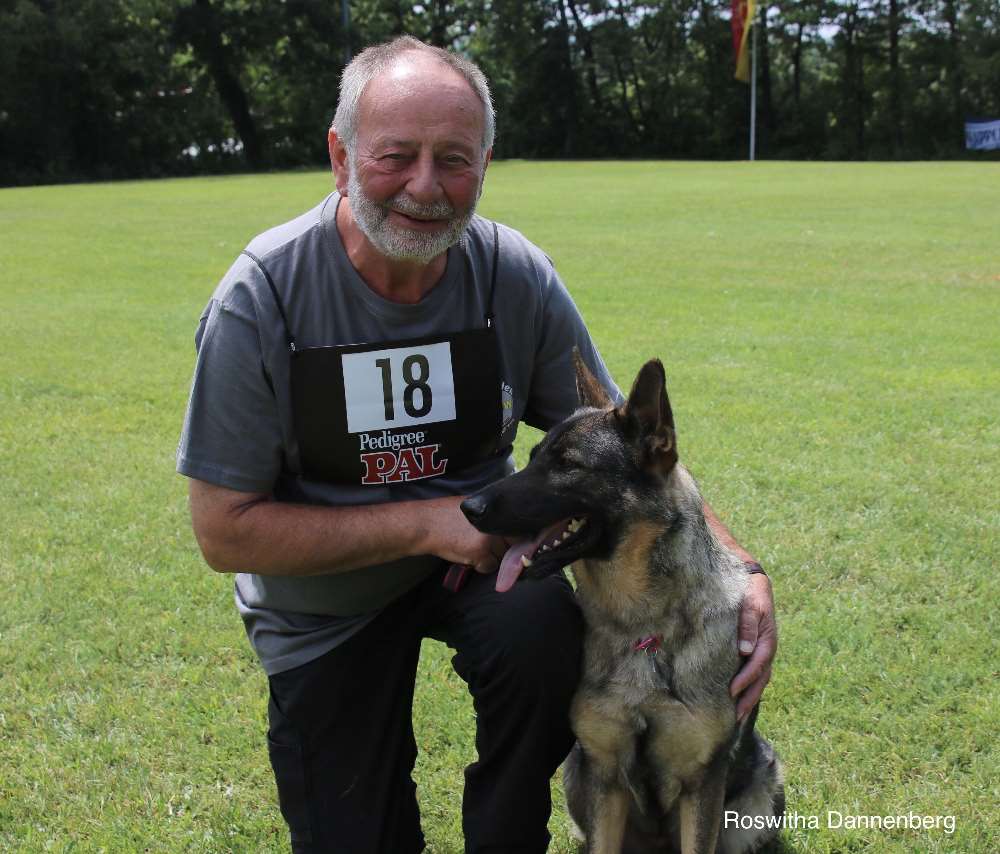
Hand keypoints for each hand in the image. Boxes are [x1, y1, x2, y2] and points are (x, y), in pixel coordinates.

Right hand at [419, 496, 509, 575]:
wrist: (426, 524)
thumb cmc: (446, 513)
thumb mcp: (473, 505)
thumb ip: (491, 514)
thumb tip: (507, 524)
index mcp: (495, 510)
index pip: (519, 528)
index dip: (517, 538)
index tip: (513, 543)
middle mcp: (495, 523)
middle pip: (513, 545)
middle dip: (502, 549)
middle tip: (485, 546)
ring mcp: (489, 538)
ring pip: (502, 557)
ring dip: (492, 558)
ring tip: (475, 549)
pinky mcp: (480, 552)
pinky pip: (490, 566)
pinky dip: (481, 566)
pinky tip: (468, 556)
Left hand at [730, 572, 776, 721]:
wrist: (753, 581)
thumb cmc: (750, 593)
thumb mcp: (751, 605)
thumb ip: (748, 625)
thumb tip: (746, 651)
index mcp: (768, 639)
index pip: (757, 664)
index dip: (746, 679)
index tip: (731, 692)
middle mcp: (767, 649)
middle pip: (761, 679)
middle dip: (749, 698)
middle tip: (735, 717)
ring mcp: (762, 651)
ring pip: (759, 679)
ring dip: (749, 697)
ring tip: (736, 716)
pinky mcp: (755, 650)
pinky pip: (754, 673)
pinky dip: (747, 687)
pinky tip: (737, 697)